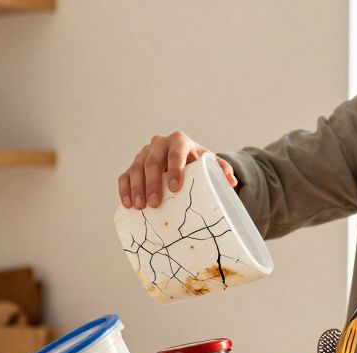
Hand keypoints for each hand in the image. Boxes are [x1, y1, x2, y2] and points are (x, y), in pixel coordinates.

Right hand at [117, 131, 237, 209]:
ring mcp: (143, 153)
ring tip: (140, 207)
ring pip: (136, 168)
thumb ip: (222, 170)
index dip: (174, 169)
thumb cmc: (197, 163)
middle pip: (153, 162)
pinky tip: (128, 204)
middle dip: (152, 183)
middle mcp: (159, 143)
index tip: (175, 188)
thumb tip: (232, 183)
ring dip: (136, 188)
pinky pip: (124, 175)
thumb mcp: (210, 164)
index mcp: (179, 141)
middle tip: (155, 204)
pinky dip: (124, 189)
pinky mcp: (133, 165)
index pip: (176, 153)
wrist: (183, 159)